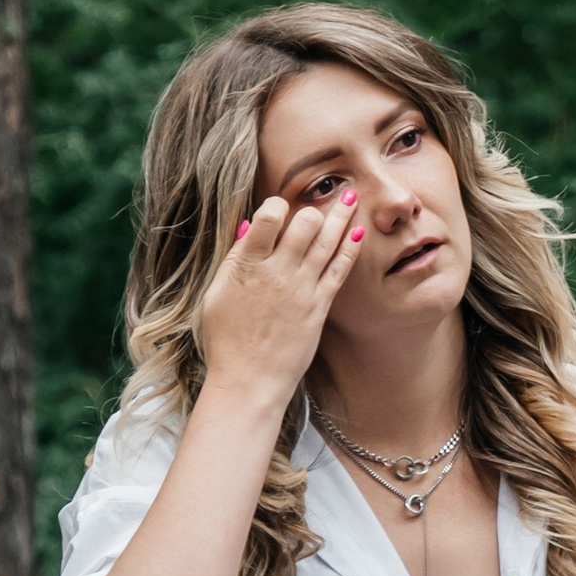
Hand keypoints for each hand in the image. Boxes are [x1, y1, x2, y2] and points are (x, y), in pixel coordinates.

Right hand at [198, 189, 364, 413]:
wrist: (250, 380)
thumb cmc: (226, 340)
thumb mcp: (216, 295)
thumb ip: (234, 259)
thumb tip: (249, 226)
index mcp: (248, 265)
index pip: (268, 217)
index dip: (275, 205)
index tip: (278, 207)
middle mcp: (278, 272)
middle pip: (305, 224)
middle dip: (313, 209)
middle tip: (318, 203)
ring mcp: (302, 288)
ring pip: (327, 242)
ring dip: (341, 215)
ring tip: (352, 195)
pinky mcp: (320, 306)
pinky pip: (339, 269)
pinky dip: (350, 248)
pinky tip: (359, 230)